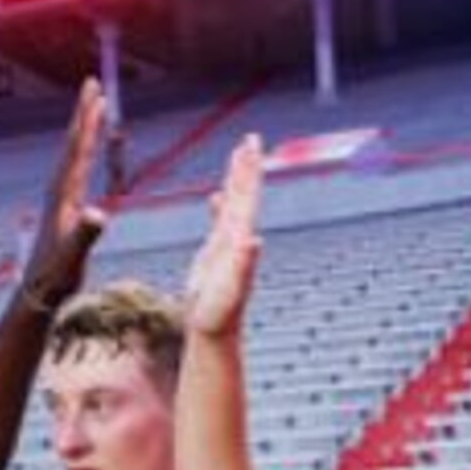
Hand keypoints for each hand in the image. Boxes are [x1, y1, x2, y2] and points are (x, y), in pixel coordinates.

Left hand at [13, 79, 110, 313]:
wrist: (38, 293)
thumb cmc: (56, 277)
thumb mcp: (73, 257)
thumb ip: (85, 235)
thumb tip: (98, 214)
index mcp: (64, 195)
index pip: (79, 149)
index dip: (87, 121)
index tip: (95, 94)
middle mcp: (59, 191)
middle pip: (74, 143)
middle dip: (84, 113)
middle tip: (92, 84)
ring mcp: (61, 199)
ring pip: (75, 154)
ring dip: (85, 128)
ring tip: (94, 108)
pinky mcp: (64, 209)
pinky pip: (78, 169)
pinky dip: (86, 152)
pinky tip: (88, 151)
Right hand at [179, 135, 266, 341]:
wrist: (215, 332)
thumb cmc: (219, 315)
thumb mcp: (230, 290)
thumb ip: (244, 265)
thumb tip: (255, 241)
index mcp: (240, 239)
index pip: (247, 197)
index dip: (249, 171)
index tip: (251, 145)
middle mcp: (238, 238)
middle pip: (245, 194)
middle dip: (247, 166)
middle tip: (251, 138)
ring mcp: (227, 246)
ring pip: (234, 204)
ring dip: (237, 180)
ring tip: (240, 156)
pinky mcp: (215, 255)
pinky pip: (219, 222)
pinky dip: (220, 205)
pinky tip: (216, 196)